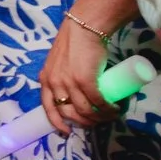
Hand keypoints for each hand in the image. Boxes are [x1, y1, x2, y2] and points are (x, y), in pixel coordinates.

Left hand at [38, 13, 113, 133]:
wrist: (84, 27)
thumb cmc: (74, 43)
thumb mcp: (59, 62)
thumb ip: (61, 75)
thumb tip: (74, 92)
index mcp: (45, 80)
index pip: (48, 108)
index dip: (57, 123)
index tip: (66, 132)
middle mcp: (54, 84)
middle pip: (69, 113)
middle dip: (85, 122)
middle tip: (97, 121)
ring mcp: (69, 83)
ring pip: (85, 111)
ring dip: (99, 118)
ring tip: (110, 114)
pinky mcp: (85, 80)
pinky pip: (97, 102)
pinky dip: (108, 109)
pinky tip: (115, 109)